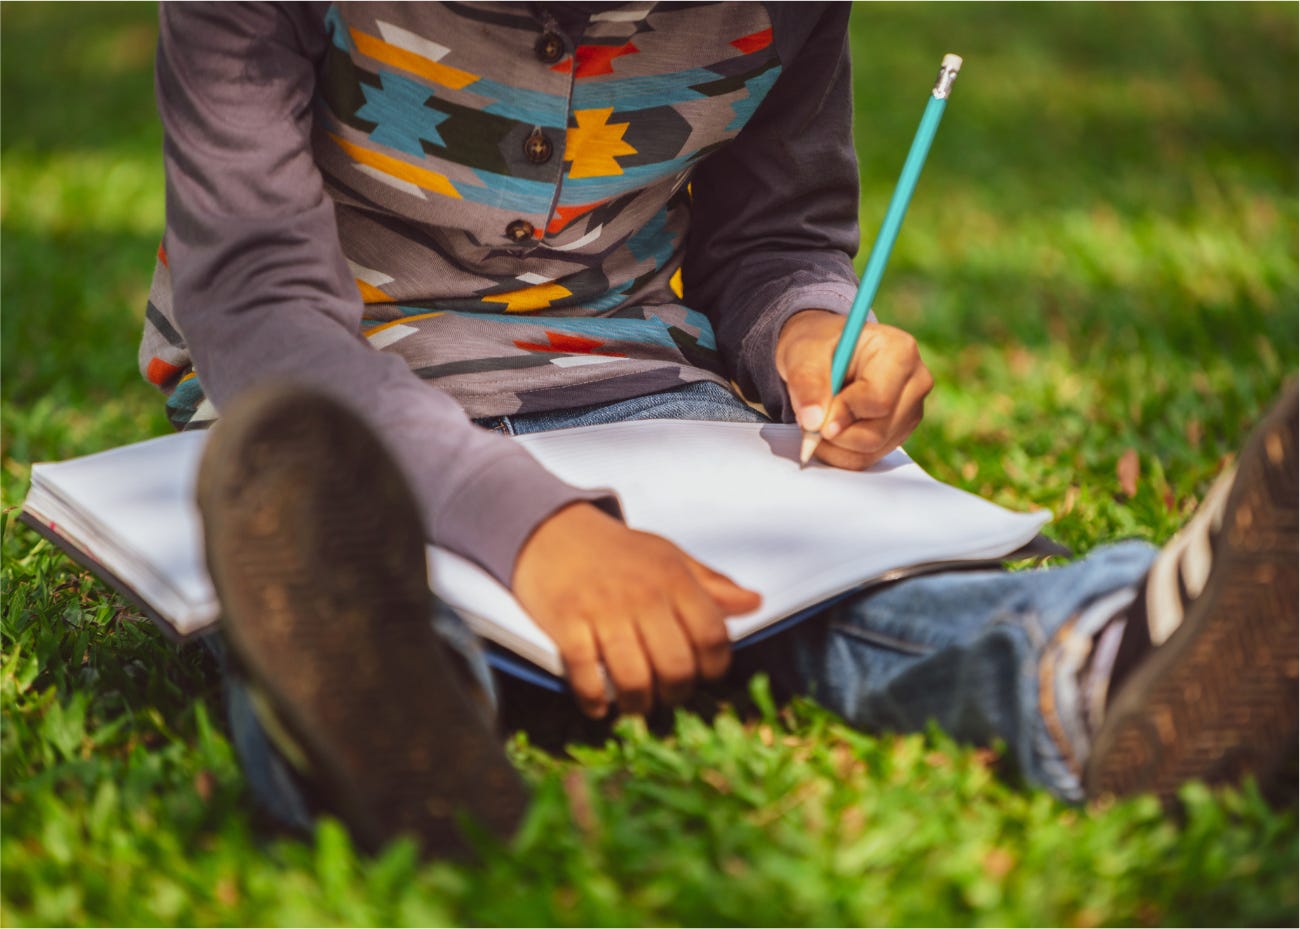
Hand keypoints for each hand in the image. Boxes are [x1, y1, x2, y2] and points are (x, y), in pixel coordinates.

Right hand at [512, 502, 761, 717]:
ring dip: (638, 705)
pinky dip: (595, 701)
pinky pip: (586, 677)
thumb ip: (711, 584)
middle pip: (677, 667)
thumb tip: (753, 603)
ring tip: (636, 705)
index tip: (706, 676)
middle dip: (677, 693)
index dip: (715, 667)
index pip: (712, 636)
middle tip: (669, 695)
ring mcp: (603, 612)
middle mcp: (643, 596)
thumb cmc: (616, 550)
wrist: (552, 529)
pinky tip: (599, 705)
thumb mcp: (669, 556)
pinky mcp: (567, 625)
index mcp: (673, 579)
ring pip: (634, 679)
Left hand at [775, 309, 932, 469]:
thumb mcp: (804, 353)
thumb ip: (807, 382)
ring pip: (871, 450)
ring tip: (817, 420)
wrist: (825, 352)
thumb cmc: (819, 345)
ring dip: (834, 446)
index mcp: (900, 352)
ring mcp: (910, 411)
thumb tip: (813, 422)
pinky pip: (867, 458)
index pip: (878, 400)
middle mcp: (915, 383)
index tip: (815, 416)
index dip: (842, 414)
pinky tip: (828, 431)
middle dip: (836, 433)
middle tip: (810, 418)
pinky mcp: (899, 432)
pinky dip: (840, 453)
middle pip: (877, 432)